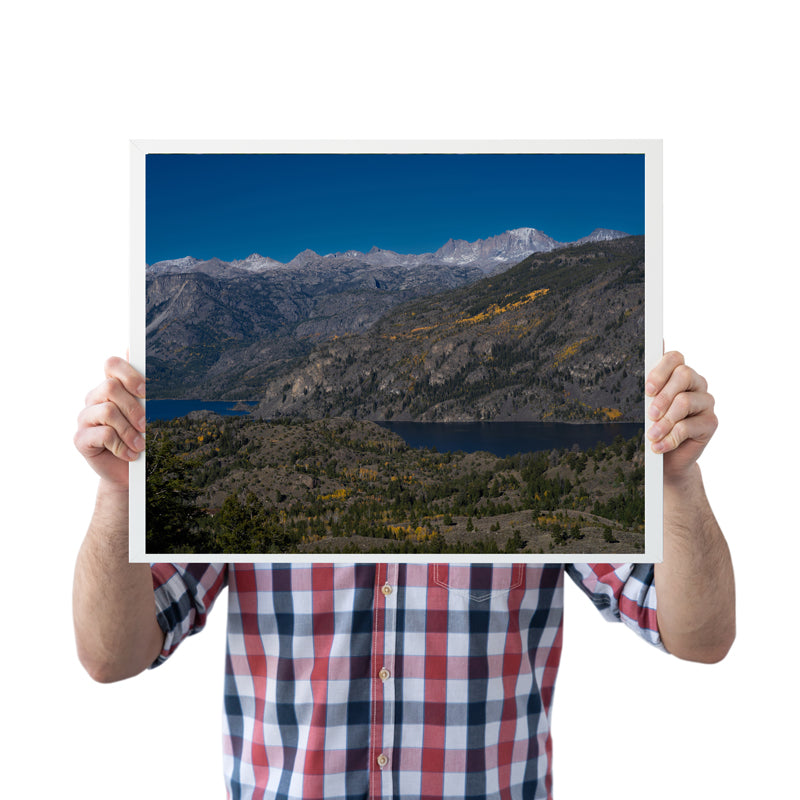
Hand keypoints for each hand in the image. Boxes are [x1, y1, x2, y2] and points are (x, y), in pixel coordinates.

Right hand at [74, 357, 145, 488]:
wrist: (129, 471)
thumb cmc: (141, 438)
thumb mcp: (148, 415)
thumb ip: (148, 395)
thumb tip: (158, 375)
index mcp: (111, 387)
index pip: (112, 364)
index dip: (129, 374)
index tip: (146, 391)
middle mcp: (95, 399)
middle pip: (110, 387)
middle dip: (133, 407)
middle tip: (146, 425)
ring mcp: (85, 418)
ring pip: (108, 411)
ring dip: (129, 430)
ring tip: (141, 445)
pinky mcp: (81, 438)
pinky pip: (103, 434)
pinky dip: (121, 445)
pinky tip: (130, 454)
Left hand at [645, 350, 716, 483]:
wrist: (666, 458)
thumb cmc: (652, 426)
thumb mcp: (644, 408)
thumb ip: (646, 392)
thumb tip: (640, 377)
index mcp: (677, 373)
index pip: (674, 358)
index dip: (660, 371)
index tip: (647, 390)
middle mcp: (695, 383)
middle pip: (684, 374)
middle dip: (663, 396)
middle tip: (650, 414)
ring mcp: (705, 402)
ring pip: (685, 401)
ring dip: (664, 421)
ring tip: (652, 435)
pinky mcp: (711, 422)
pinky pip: (689, 426)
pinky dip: (670, 438)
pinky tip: (659, 446)